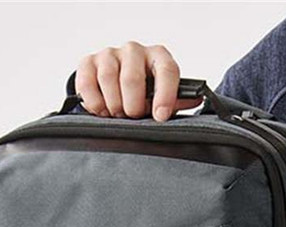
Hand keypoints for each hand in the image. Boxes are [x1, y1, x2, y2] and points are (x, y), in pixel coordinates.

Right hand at [75, 42, 201, 120]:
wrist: (116, 88)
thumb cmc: (145, 94)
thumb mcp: (163, 98)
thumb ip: (177, 100)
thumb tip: (197, 98)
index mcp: (158, 57)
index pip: (167, 70)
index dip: (165, 95)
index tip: (160, 116)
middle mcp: (134, 50)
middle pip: (132, 79)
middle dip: (133, 106)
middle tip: (133, 117)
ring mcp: (110, 54)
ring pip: (108, 80)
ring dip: (113, 106)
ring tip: (118, 114)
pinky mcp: (88, 62)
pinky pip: (88, 84)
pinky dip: (95, 103)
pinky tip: (102, 109)